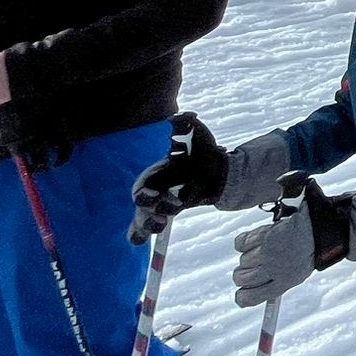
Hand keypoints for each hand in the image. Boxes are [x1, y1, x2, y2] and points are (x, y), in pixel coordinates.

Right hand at [129, 113, 230, 242]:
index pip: (142, 187)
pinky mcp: (164, 213)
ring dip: (148, 225)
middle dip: (146, 214)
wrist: (215, 170)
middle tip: (161, 217)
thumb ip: (185, 123)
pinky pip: (145, 228)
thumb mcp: (195, 134)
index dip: (145, 194)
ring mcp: (155, 203)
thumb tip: (184, 116)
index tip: (155, 198)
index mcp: (154, 173)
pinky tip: (145, 239)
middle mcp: (151, 188)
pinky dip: (142, 234)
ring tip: (161, 224)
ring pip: (141, 219)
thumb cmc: (201, 150)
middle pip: (140, 207)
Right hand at [231, 187, 351, 307]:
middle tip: (253, 266)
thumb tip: (253, 293)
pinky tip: (258, 239)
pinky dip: (245, 241)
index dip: (242, 296)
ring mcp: (266, 253)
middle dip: (243, 273)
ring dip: (250, 254)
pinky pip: (241, 244)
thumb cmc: (308, 253)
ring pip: (242, 260)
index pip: (249, 297)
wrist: (318, 230)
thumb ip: (274, 285)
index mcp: (281, 283)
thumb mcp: (295, 275)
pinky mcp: (262, 237)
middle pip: (240, 278)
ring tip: (266, 248)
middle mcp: (271, 270)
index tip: (242, 292)